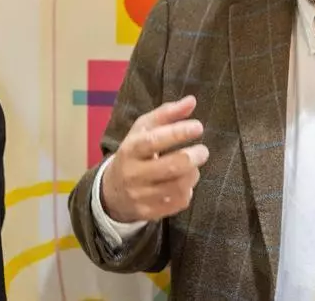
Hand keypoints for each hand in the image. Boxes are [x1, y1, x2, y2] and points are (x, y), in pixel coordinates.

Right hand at [101, 95, 208, 222]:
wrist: (111, 192)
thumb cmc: (134, 153)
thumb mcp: (142, 130)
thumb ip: (166, 114)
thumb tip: (192, 101)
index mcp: (130, 149)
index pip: (154, 141)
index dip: (178, 133)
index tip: (198, 127)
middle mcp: (133, 173)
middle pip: (171, 167)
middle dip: (193, 157)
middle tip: (203, 151)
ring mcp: (140, 195)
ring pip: (178, 187)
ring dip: (193, 174)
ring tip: (193, 166)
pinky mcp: (148, 213)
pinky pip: (178, 203)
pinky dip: (187, 191)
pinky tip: (185, 183)